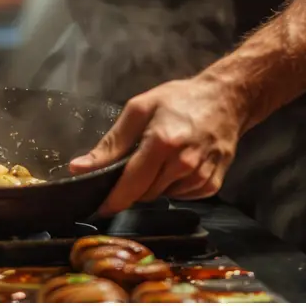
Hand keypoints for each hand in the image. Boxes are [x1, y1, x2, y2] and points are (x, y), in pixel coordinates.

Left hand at [69, 73, 243, 214]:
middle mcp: (183, 165)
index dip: (112, 200)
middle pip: (144, 193)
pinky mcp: (212, 186)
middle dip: (134, 183)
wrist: (226, 100)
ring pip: (162, 196)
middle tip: (137, 159)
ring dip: (154, 183)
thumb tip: (79, 168)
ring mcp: (200, 178)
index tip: (99, 205)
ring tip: (162, 155)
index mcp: (161, 143)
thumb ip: (111, 142)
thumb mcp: (140, 109)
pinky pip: (181, 195)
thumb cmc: (179, 99)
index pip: (130, 185)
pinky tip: (179, 162)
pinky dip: (174, 184)